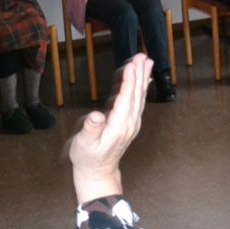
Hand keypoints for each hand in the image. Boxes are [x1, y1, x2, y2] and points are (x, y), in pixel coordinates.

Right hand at [69, 53, 150, 203]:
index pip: (126, 99)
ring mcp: (132, 122)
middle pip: (136, 94)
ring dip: (143, 77)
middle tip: (142, 56)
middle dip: (139, 74)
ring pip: (139, 96)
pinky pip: (137, 101)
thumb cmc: (88, 157)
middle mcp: (130, 123)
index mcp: (119, 127)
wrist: (98, 172)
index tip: (132, 65)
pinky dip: (140, 87)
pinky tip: (144, 77)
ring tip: (146, 61)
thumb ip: (90, 129)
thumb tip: (96, 115)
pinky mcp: (130, 122)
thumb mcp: (84, 145)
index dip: (129, 81)